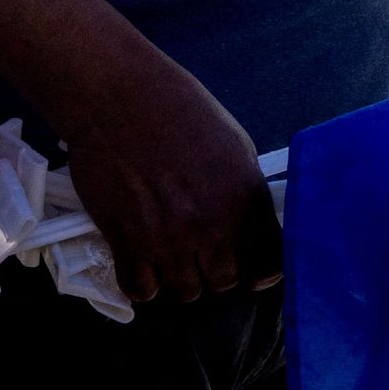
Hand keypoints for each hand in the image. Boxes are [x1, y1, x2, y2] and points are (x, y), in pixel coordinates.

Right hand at [44, 43, 269, 302]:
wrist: (119, 98)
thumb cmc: (179, 110)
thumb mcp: (234, 144)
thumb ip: (246, 192)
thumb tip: (251, 226)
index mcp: (245, 198)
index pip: (269, 262)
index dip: (262, 271)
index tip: (253, 271)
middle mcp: (213, 225)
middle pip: (224, 281)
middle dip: (215, 270)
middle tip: (202, 253)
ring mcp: (169, 239)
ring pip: (185, 291)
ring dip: (180, 277)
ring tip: (170, 254)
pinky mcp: (126, 242)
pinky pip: (141, 290)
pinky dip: (142, 283)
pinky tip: (142, 264)